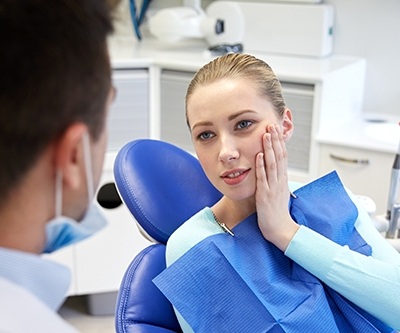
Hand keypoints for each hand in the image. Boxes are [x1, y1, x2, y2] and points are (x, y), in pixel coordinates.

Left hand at [255, 124, 298, 250]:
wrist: (280, 230)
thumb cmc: (277, 213)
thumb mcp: (278, 193)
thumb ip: (276, 181)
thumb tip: (274, 170)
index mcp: (282, 180)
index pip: (282, 157)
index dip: (279, 143)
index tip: (276, 130)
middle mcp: (279, 181)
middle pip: (279, 156)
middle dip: (275, 140)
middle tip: (271, 125)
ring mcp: (273, 187)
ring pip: (272, 164)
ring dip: (268, 148)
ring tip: (266, 135)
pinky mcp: (265, 195)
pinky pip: (263, 178)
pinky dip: (261, 166)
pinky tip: (258, 155)